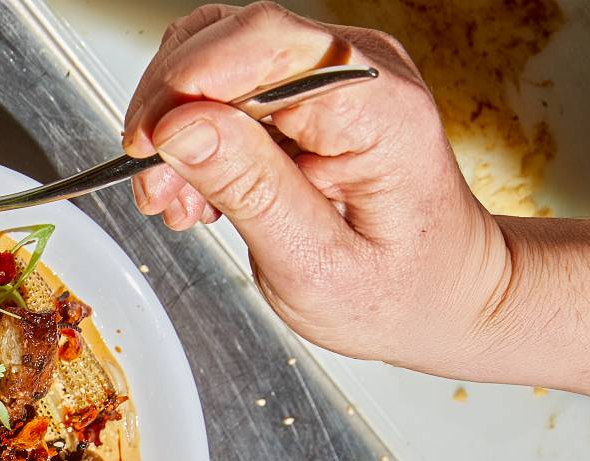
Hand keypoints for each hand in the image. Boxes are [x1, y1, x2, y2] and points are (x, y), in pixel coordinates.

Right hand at [121, 3, 515, 384]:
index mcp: (376, 105)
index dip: (186, 83)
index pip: (262, 42)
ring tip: (176, 197)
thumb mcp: (316, 262)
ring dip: (174, 127)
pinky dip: (192, 137)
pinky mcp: (306, 93)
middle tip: (155, 185)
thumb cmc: (400, 288)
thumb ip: (250, 188)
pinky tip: (197, 190)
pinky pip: (225, 89)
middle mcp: (356, 70)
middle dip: (169, 111)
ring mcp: (331, 74)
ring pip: (213, 61)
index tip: (146, 144)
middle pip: (226, 40)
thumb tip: (181, 128)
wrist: (442, 292)